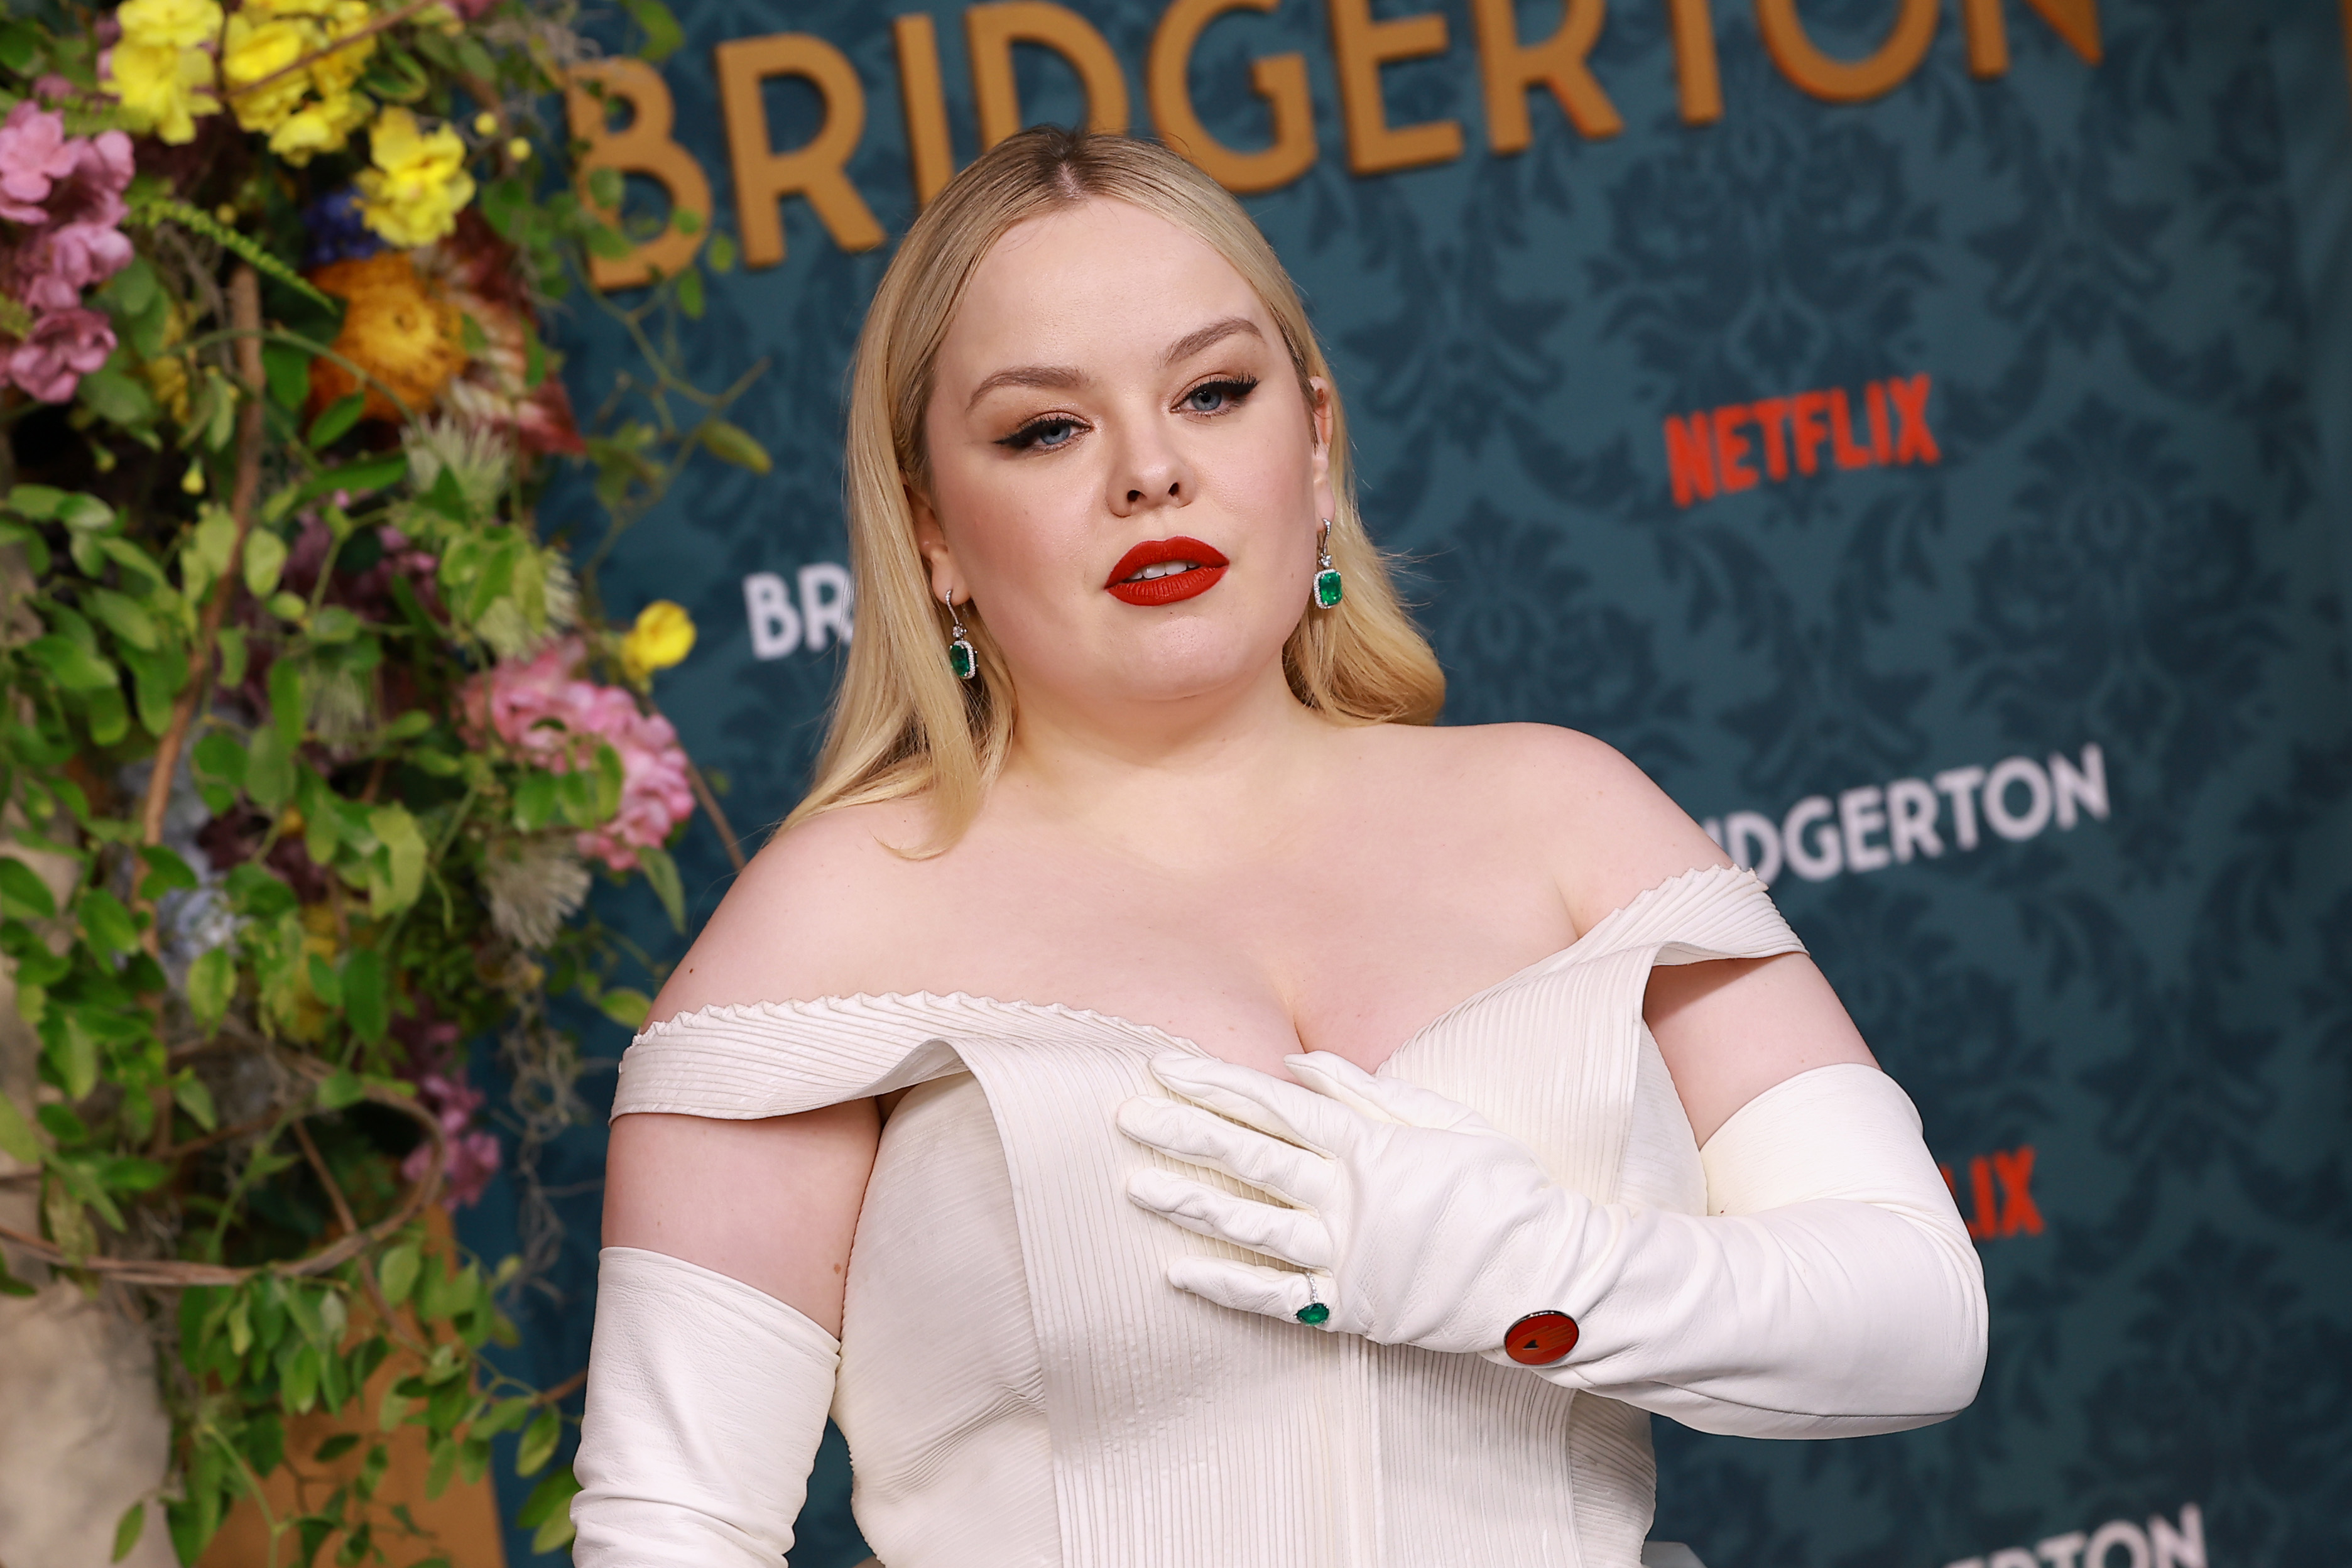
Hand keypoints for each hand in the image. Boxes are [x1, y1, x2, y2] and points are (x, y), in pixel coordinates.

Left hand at [1116, 1051, 1589, 1355]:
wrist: (1547, 1276)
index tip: (1164, 1068)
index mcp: (1369, 1144)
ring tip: (1134, 1186)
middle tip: (1126, 1119)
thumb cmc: (1502, 1188)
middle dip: (1184, 1134)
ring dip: (1190, 1204)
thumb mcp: (1442, 1119)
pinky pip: (1276, 1299)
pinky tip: (1179, 1273)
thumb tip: (1298, 1063)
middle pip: (1249, 1158)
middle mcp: (1347, 1198)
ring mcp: (1345, 1256)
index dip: (1214, 1084)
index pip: (1273, 1106)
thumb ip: (1366, 1089)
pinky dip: (1226, 1287)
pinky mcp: (1350, 1308)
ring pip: (1251, 1225)